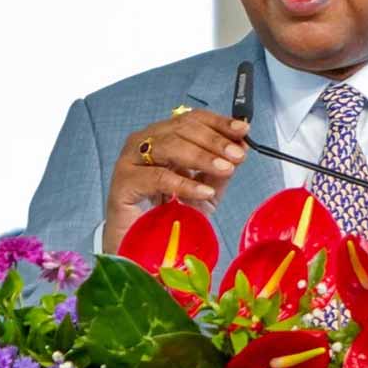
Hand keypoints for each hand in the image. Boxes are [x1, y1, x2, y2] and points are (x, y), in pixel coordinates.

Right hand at [102, 110, 248, 252]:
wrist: (143, 247)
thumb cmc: (170, 216)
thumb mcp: (204, 191)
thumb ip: (220, 170)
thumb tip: (240, 149)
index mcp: (162, 138)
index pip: (192, 120)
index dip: (218, 122)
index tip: (243, 129)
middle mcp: (143, 143)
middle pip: (181, 129)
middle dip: (214, 140)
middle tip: (237, 153)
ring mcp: (130, 161)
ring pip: (169, 147)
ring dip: (202, 156)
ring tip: (225, 168)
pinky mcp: (124, 183)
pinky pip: (158, 177)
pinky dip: (184, 183)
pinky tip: (204, 192)